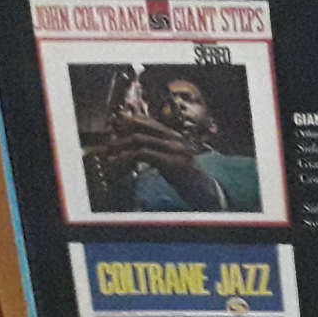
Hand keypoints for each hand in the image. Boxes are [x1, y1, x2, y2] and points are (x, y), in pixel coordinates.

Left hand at [96, 113, 226, 209]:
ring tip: (110, 159)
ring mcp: (175, 149)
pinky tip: (119, 166)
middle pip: (141, 128)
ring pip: (139, 140)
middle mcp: (176, 139)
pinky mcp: (171, 162)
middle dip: (120, 137)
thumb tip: (136, 150)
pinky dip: (126, 159)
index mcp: (177, 137)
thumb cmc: (191, 182)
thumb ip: (159, 153)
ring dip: (120, 149)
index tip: (115, 131)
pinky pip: (142, 154)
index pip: (149, 122)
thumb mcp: (174, 163)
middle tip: (108, 148)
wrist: (209, 195)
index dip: (129, 124)